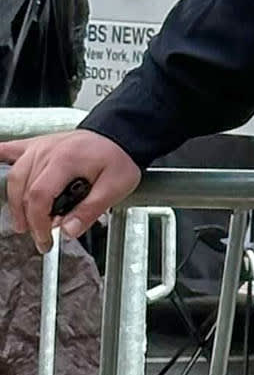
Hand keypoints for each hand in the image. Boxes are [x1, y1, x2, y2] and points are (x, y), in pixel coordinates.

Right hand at [0, 130, 141, 252]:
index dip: (38, 222)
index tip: (45, 239)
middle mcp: (47, 152)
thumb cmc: (118, 158)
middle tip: (40, 237)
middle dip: (28, 218)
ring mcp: (40, 147)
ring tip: (23, 222)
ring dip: (15, 202)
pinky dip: (1, 160)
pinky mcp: (37, 144)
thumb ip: (90, 211)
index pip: (39, 196)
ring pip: (15, 176)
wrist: (120, 134)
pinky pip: (10, 150)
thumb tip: (68, 231)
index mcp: (66, 161)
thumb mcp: (115, 188)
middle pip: (23, 189)